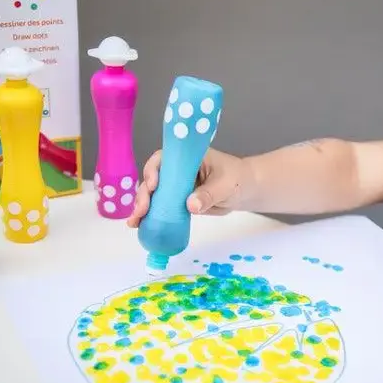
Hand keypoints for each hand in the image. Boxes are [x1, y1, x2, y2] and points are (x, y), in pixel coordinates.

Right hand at [126, 147, 248, 227]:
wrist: (246, 191)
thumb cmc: (238, 179)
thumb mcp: (225, 185)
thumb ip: (209, 194)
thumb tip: (190, 206)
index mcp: (187, 157)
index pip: (163, 158)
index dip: (153, 170)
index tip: (154, 185)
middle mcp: (177, 170)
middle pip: (154, 178)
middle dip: (144, 194)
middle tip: (141, 211)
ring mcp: (176, 186)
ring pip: (154, 194)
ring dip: (142, 207)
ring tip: (135, 222)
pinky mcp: (178, 201)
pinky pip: (162, 207)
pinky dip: (151, 216)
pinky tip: (141, 225)